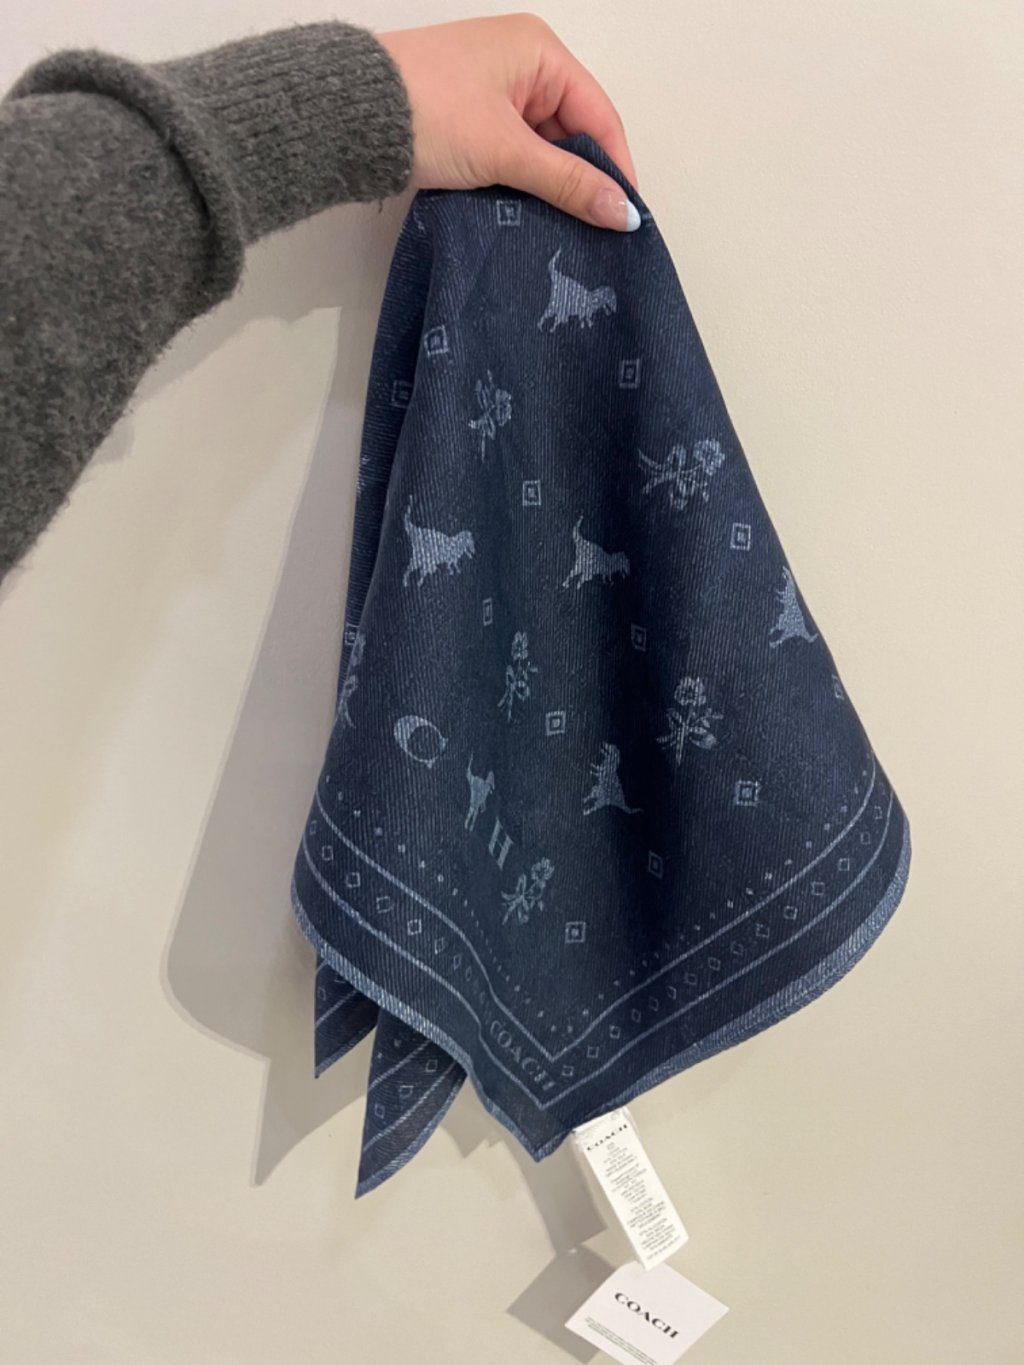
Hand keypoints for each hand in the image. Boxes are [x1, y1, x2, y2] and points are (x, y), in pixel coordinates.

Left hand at [378, 13, 639, 231]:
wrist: (347, 115)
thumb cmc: (429, 115)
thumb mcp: (506, 152)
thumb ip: (567, 183)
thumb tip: (623, 214)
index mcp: (540, 52)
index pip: (599, 115)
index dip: (616, 168)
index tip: (626, 220)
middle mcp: (522, 62)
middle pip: (572, 132)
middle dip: (581, 181)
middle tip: (595, 236)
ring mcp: (493, 90)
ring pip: (541, 147)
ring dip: (550, 187)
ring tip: (565, 234)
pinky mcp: (468, 117)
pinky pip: (512, 152)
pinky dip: (521, 182)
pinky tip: (529, 216)